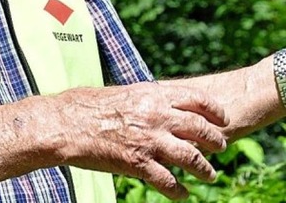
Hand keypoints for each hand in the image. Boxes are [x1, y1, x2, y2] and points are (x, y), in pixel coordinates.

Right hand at [48, 82, 228, 199]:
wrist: (64, 124)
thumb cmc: (84, 106)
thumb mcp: (120, 93)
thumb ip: (143, 98)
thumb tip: (155, 100)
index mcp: (151, 95)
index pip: (196, 99)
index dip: (214, 110)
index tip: (221, 119)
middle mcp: (156, 116)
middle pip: (200, 129)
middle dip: (215, 140)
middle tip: (221, 147)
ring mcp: (149, 140)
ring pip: (192, 158)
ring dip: (205, 169)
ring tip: (210, 175)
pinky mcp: (138, 164)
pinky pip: (169, 182)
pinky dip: (179, 191)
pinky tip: (182, 194)